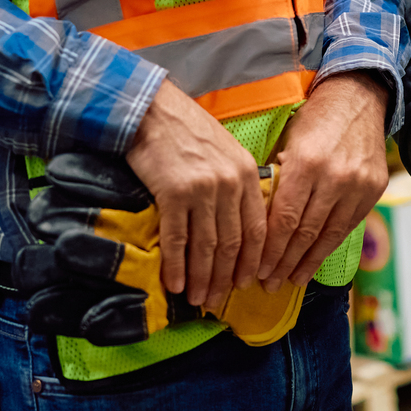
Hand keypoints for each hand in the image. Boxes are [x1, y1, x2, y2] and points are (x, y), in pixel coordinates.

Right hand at [124, 81, 266, 311]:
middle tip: (217, 300)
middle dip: (225, 278)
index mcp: (247, 173)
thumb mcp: (226, 151)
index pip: (257, 229)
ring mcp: (203, 189)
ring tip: (197, 299)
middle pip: (232, 244)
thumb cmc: (187, 130)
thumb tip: (237, 224)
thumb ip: (237, 183)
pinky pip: (177, 240)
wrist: (152, 109)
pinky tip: (174, 285)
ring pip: (206, 247)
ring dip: (202, 279)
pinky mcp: (173, 193)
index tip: (245, 283)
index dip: (251, 261)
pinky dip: (176, 266)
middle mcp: (230, 183)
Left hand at [256, 72, 390, 292]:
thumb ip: (275, 178)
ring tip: (290, 280)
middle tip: (268, 283)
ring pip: (328, 235)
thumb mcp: (287, 141)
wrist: (359, 98)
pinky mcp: (373, 191)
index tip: (256, 268)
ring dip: (306, 262)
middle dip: (284, 262)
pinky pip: (347, 227)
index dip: (269, 249)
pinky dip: (329, 247)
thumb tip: (255, 218)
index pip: (284, 219)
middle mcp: (334, 178)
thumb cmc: (315, 119)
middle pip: (304, 233)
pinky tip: (314, 261)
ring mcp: (357, 186)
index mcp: (305, 163)